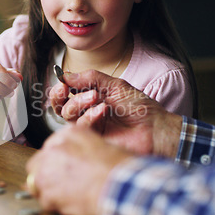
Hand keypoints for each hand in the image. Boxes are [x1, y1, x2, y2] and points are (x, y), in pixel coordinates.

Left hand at [26, 125, 133, 214]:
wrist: (121, 186)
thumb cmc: (120, 168)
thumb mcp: (103, 144)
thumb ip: (83, 148)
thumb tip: (78, 159)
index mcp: (69, 133)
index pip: (51, 147)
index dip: (56, 161)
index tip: (62, 169)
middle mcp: (54, 148)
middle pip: (37, 163)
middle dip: (46, 174)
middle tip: (61, 184)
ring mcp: (47, 169)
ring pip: (37, 182)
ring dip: (49, 190)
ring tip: (68, 196)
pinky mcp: (47, 191)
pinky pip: (44, 201)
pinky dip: (55, 206)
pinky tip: (71, 205)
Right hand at [49, 70, 181, 156]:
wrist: (156, 128)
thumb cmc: (140, 107)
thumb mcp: (115, 85)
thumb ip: (91, 78)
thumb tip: (66, 75)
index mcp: (91, 99)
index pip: (66, 95)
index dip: (60, 89)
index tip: (62, 82)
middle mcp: (87, 113)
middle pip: (61, 107)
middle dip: (59, 97)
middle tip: (65, 89)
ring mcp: (90, 128)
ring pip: (68, 117)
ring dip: (78, 103)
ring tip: (96, 97)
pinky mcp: (94, 140)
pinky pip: (81, 128)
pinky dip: (89, 116)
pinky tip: (102, 110)